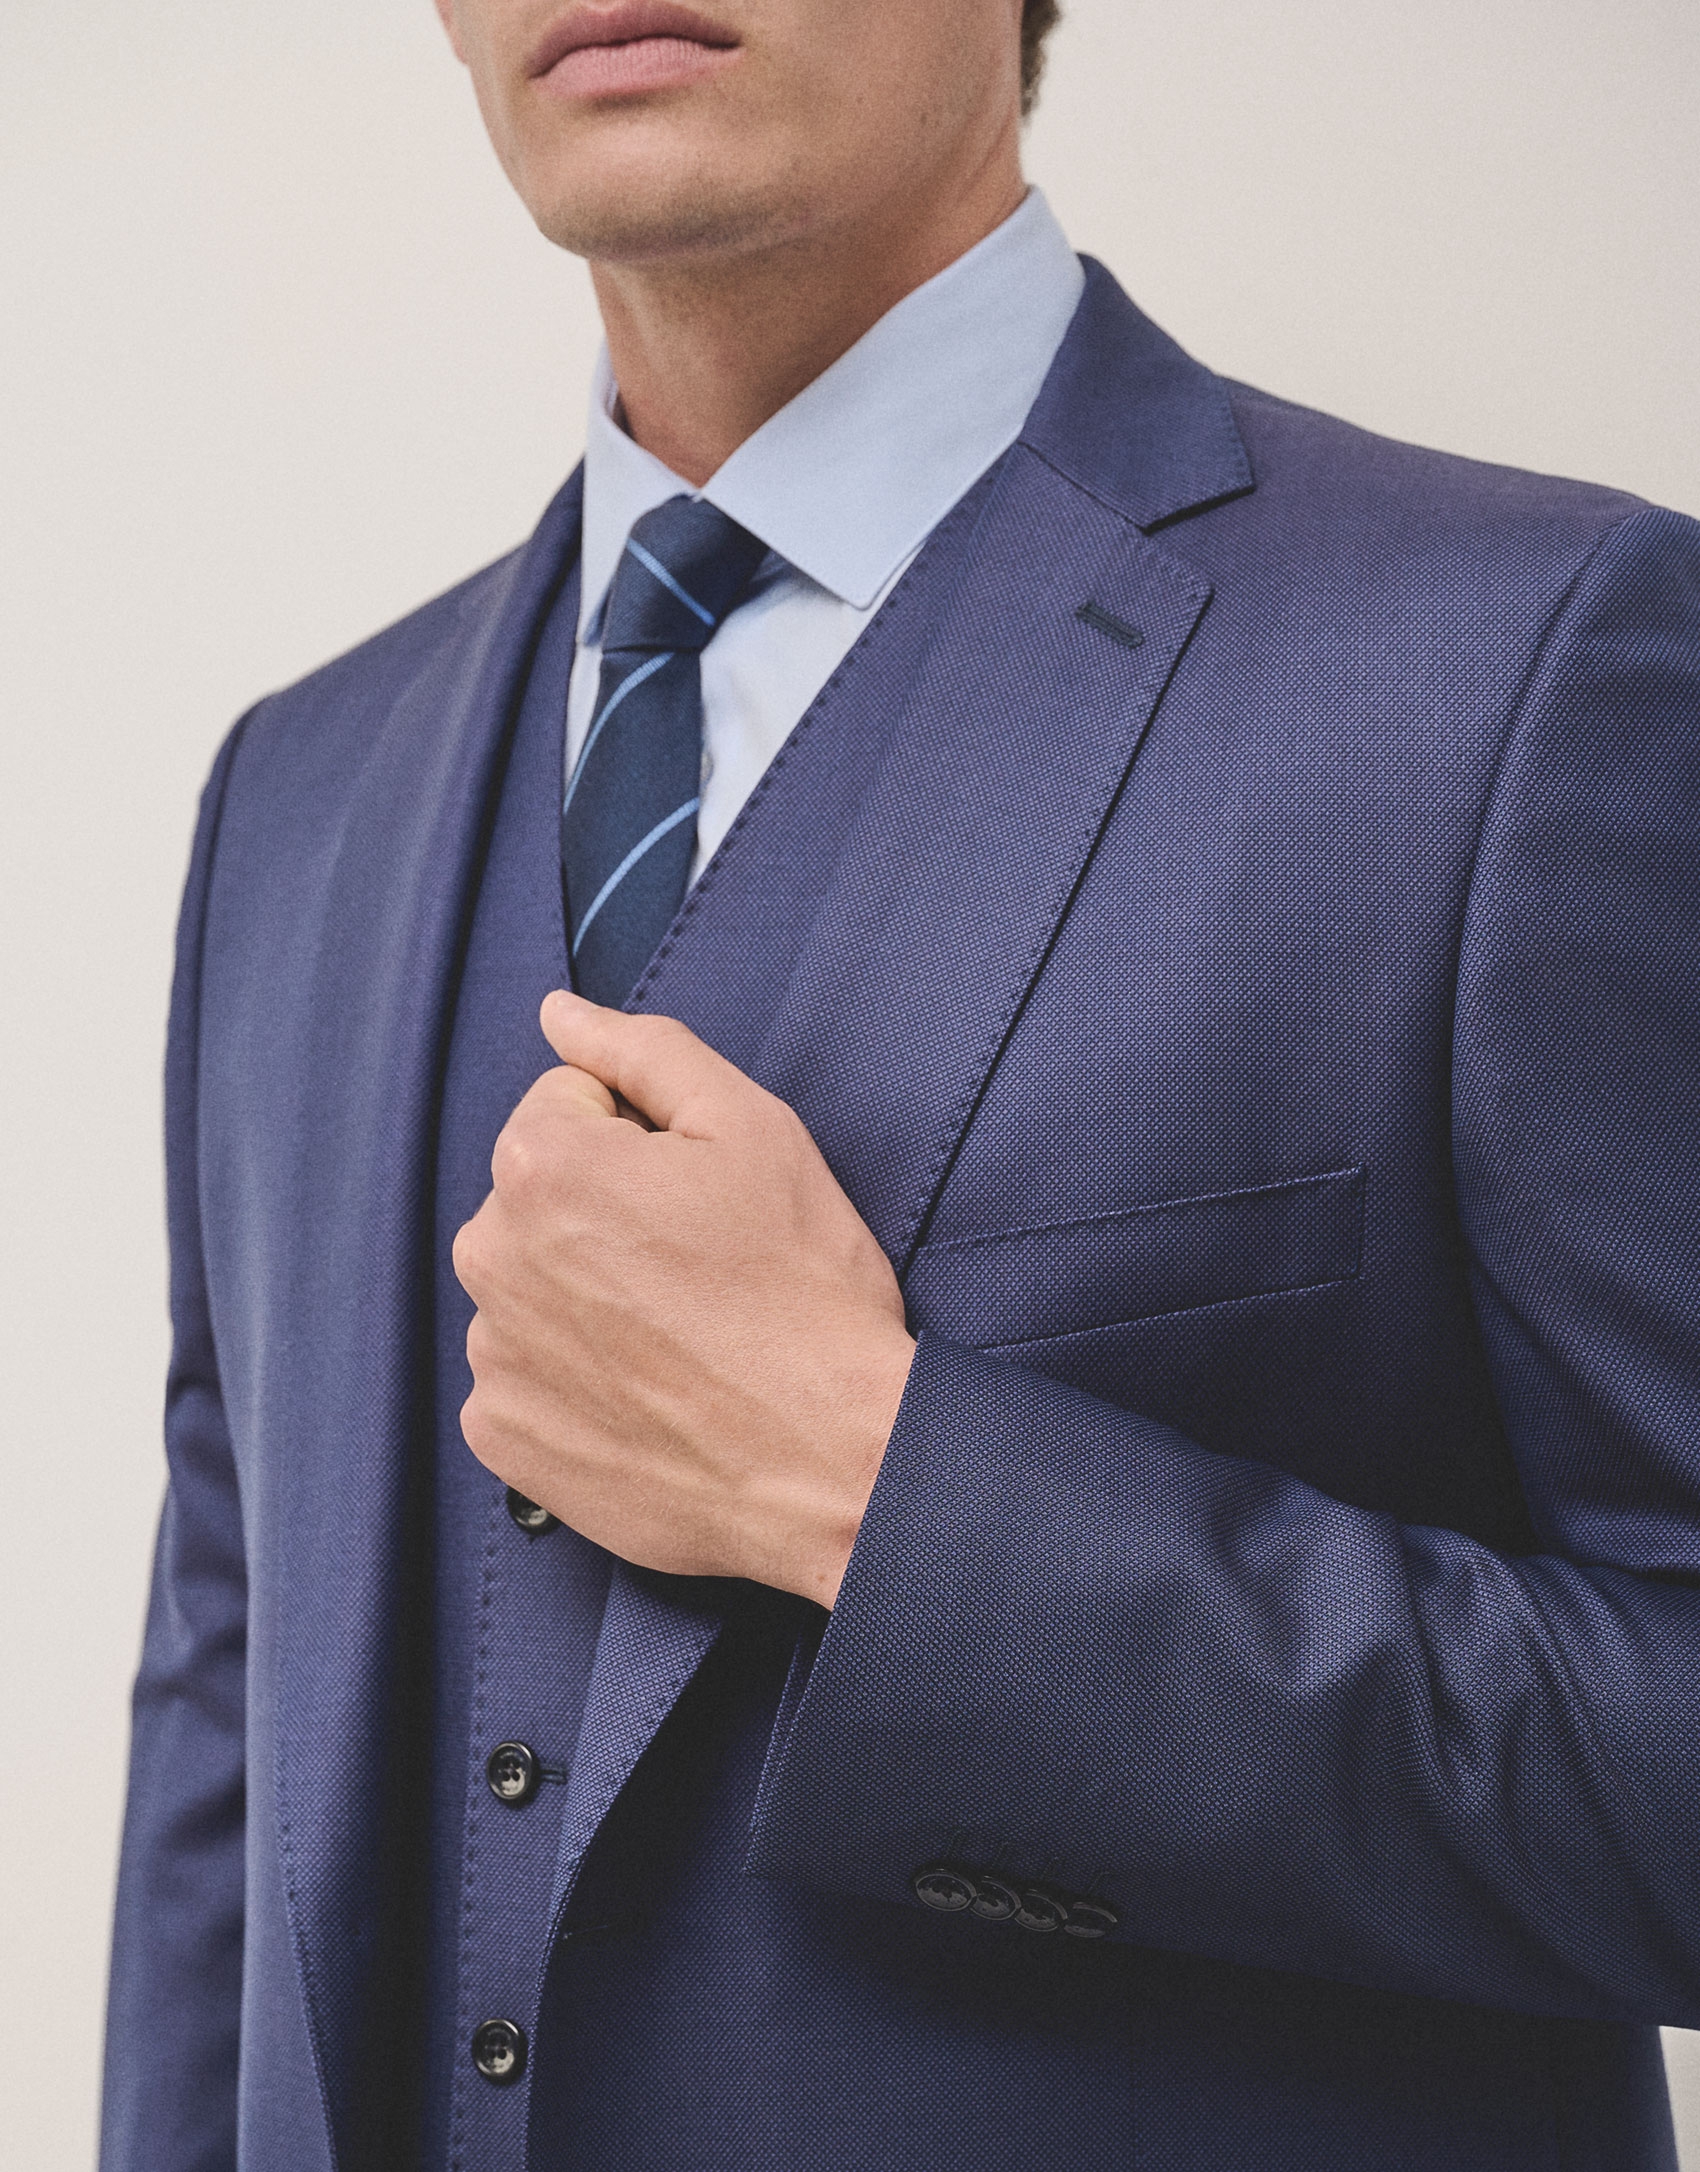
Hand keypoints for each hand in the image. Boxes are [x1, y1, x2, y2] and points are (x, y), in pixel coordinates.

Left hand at [452, 991, 916, 1607]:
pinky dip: (576, 1378)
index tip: (700, 1194)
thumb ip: (645, 1052)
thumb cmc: (803, 1291)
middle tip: (700, 1265)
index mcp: (542, 1166)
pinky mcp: (504, 1437)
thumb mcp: (753, 1129)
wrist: (834, 1462)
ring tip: (682, 1335)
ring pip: (534, 1283)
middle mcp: (491, 1258)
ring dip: (589, 1295)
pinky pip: (527, 1374)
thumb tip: (562, 1014)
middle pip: (540, 1193)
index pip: (567, 1102)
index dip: (645, 1137)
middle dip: (605, 1210)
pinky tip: (651, 1392)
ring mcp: (493, 1356)